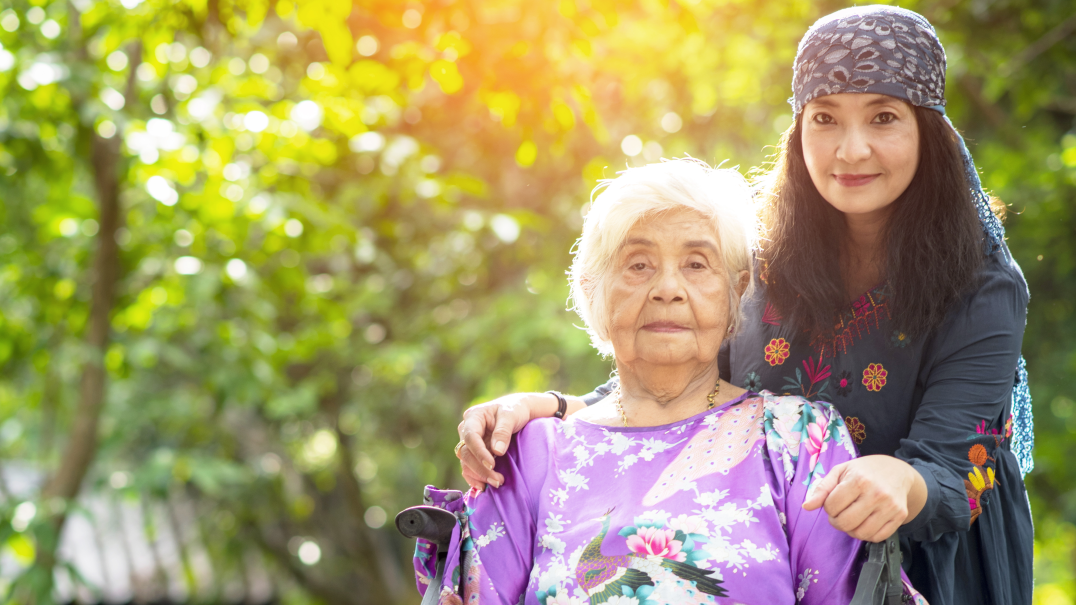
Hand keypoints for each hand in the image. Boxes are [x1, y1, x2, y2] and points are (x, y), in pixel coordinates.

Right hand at [456, 392, 554, 490]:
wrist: (519, 411)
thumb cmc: (515, 410)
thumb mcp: (511, 416)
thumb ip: (503, 432)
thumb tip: (497, 451)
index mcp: (474, 417)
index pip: (470, 437)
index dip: (479, 453)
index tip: (492, 465)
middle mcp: (467, 430)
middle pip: (465, 453)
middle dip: (480, 469)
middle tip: (497, 480)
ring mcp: (469, 443)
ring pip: (465, 463)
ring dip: (478, 476)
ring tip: (496, 483)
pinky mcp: (474, 453)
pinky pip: (468, 468)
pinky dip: (474, 478)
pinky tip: (484, 487)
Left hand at [801, 455, 927, 542]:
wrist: (898, 471)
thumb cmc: (864, 471)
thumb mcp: (840, 471)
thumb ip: (822, 489)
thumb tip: (806, 507)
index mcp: (859, 480)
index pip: (832, 506)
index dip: (828, 508)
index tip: (833, 502)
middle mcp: (876, 494)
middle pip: (846, 523)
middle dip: (837, 522)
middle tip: (839, 514)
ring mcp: (890, 506)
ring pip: (861, 533)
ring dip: (851, 530)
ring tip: (851, 519)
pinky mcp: (900, 516)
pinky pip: (877, 537)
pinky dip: (867, 535)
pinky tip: (865, 523)